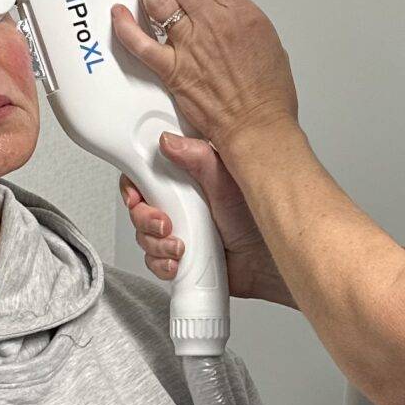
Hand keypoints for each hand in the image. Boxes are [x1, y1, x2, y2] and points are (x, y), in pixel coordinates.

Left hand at [107, 0, 298, 150]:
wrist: (258, 127)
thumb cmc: (267, 94)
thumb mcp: (267, 40)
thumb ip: (239, 21)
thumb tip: (222, 13)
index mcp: (241, 13)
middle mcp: (214, 23)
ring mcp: (190, 44)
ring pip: (156, 0)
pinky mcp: (172, 68)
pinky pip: (139, 40)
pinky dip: (125, 24)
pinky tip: (120, 15)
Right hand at [119, 137, 295, 307]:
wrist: (270, 265)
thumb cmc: (259, 221)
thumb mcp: (226, 182)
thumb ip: (199, 158)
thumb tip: (168, 140)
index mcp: (189, 181)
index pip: (148, 176)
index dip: (134, 186)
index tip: (136, 195)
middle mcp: (182, 206)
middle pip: (140, 209)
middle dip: (145, 219)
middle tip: (165, 224)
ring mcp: (181, 233)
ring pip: (145, 238)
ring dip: (155, 245)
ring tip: (179, 247)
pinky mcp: (182, 259)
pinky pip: (155, 262)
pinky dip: (162, 265)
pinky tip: (178, 263)